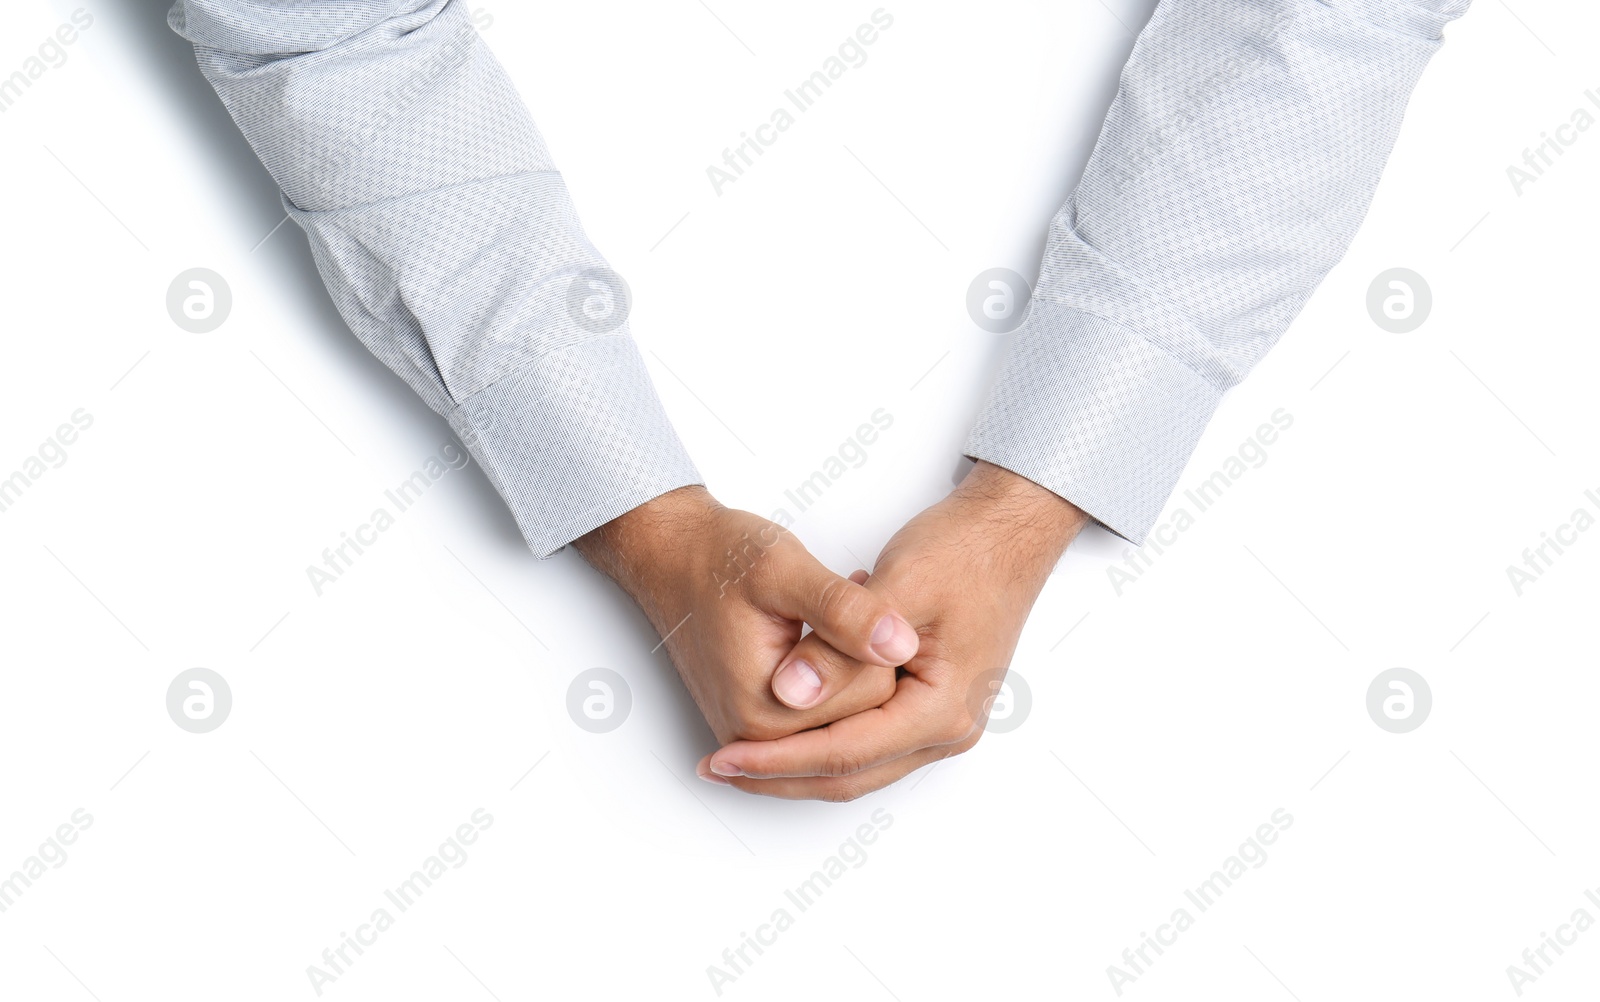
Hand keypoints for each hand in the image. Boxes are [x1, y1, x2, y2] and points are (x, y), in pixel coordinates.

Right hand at [572, 486, 919, 753]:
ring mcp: (758, 738)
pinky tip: (824, 635)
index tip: (854, 590)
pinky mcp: (760, 726)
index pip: (874, 693)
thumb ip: (845, 611)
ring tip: (830, 615)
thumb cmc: (719, 559)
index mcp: (767, 716)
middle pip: (865, 711)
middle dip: (864, 652)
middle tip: (843, 599)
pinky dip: (835, 673)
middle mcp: (760, 740)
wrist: (673, 557)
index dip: (874, 635)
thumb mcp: (786, 571)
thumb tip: (901, 645)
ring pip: (851, 710)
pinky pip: (827, 710)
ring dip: (851, 661)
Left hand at [696, 462, 1087, 799]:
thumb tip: (788, 694)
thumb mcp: (894, 588)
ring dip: (799, 757)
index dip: (776, 758)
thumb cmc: (961, 550)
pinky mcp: (932, 705)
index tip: (722, 757)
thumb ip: (838, 646)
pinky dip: (824, 730)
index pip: (844, 753)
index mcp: (943, 711)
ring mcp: (944, 723)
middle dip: (779, 774)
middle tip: (717, 765)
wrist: (1008, 529)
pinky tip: (786, 713)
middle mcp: (949, 730)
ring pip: (857, 763)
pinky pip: (869, 737)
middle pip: (850, 774)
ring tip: (740, 749)